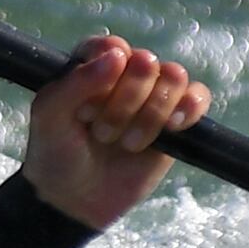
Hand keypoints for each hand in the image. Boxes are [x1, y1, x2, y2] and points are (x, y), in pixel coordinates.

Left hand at [21, 34, 207, 230]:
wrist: (77, 199)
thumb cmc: (57, 151)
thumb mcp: (50, 116)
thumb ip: (77, 82)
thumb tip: (120, 56)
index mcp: (91, 62)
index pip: (112, 47)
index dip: (103, 81)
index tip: (83, 112)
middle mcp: (125, 72)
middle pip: (146, 62)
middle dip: (125, 103)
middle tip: (102, 134)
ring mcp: (153, 94)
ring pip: (174, 77)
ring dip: (151, 115)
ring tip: (128, 143)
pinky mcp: (177, 119)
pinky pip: (198, 97)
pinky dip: (189, 109)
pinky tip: (171, 128)